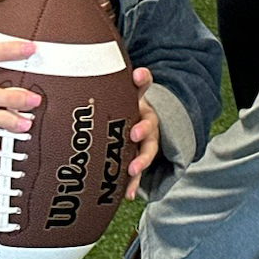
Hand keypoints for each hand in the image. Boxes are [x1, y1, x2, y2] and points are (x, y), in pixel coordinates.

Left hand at [125, 66, 160, 199]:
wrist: (126, 129)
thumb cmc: (117, 113)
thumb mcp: (116, 97)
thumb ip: (115, 82)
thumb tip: (109, 64)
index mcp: (139, 104)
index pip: (143, 88)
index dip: (142, 81)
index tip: (138, 75)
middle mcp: (145, 123)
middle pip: (149, 125)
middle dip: (143, 130)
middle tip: (134, 133)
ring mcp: (142, 143)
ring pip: (146, 151)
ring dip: (141, 161)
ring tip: (133, 171)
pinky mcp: (135, 161)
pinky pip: (136, 173)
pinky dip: (133, 184)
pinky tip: (128, 194)